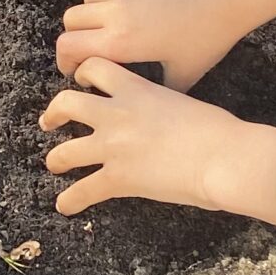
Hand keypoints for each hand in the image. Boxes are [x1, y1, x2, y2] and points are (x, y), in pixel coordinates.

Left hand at [40, 60, 252, 215]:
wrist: (226, 157)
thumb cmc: (220, 131)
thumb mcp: (185, 103)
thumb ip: (164, 106)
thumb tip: (167, 116)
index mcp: (137, 89)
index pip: (96, 68)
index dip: (83, 74)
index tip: (81, 83)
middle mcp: (117, 113)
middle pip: (66, 103)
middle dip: (54, 113)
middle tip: (50, 121)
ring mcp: (113, 146)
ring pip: (65, 151)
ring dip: (56, 160)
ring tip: (54, 165)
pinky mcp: (118, 178)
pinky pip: (83, 190)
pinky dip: (71, 200)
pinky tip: (65, 206)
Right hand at [56, 0, 255, 91]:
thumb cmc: (208, 36)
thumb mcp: (186, 74)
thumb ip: (162, 89)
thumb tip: (156, 101)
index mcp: (120, 41)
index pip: (69, 47)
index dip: (65, 62)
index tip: (78, 73)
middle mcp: (116, 12)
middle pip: (69, 21)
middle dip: (73, 39)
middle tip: (88, 55)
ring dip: (89, 17)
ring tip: (107, 32)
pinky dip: (113, 2)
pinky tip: (138, 14)